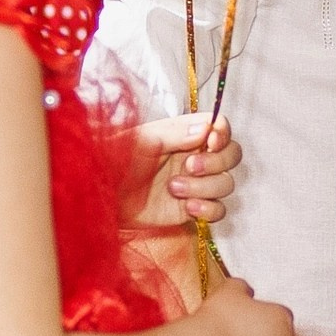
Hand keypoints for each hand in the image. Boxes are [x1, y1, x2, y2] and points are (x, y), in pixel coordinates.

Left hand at [124, 113, 239, 229]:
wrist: (102, 197)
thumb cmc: (116, 161)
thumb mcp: (143, 141)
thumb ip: (175, 133)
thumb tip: (206, 128)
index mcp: (184, 134)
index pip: (219, 126)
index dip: (223, 133)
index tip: (212, 141)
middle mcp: (195, 157)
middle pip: (232, 155)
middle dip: (217, 162)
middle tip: (189, 166)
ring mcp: (195, 183)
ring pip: (226, 183)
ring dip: (205, 187)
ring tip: (173, 188)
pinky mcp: (192, 208)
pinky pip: (218, 210)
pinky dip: (208, 208)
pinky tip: (187, 207)